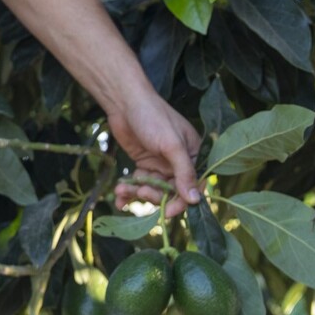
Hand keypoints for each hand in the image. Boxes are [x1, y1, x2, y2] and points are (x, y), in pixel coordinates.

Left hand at [107, 89, 202, 218]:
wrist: (124, 102)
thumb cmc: (152, 117)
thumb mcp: (171, 145)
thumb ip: (184, 172)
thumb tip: (195, 200)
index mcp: (193, 155)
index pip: (192, 186)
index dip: (180, 202)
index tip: (166, 212)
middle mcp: (178, 162)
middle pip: (171, 192)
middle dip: (154, 195)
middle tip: (140, 190)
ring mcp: (160, 164)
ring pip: (153, 190)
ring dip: (138, 193)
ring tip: (123, 190)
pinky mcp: (143, 164)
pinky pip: (139, 184)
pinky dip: (129, 192)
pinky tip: (119, 198)